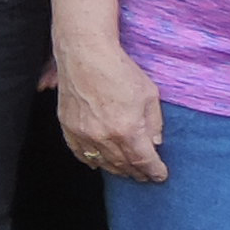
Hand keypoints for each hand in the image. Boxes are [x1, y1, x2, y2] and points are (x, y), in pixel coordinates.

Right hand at [54, 35, 166, 185]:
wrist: (85, 54)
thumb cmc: (119, 70)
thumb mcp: (149, 94)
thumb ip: (154, 123)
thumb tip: (154, 143)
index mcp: (128, 129)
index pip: (144, 161)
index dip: (154, 171)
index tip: (160, 175)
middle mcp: (104, 137)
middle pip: (124, 166)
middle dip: (137, 173)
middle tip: (146, 175)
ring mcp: (84, 134)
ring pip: (103, 163)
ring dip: (117, 169)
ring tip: (126, 170)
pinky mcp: (69, 127)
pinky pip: (81, 153)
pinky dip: (92, 160)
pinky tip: (100, 162)